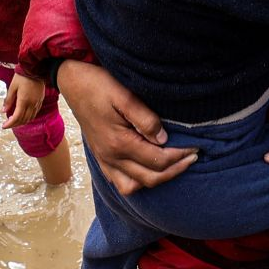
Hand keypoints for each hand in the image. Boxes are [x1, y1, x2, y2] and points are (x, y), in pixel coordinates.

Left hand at [0, 73, 44, 128]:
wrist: (35, 69)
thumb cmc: (22, 76)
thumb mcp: (12, 87)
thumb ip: (8, 100)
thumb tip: (3, 111)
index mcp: (24, 101)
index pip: (17, 117)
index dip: (10, 123)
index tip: (4, 126)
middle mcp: (32, 104)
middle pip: (23, 120)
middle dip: (15, 124)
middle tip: (7, 124)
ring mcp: (37, 103)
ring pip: (30, 118)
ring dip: (22, 122)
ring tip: (14, 121)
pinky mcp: (40, 101)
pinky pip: (35, 113)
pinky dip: (28, 117)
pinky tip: (23, 116)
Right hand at [55, 60, 195, 193]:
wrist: (72, 82)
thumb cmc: (98, 84)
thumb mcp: (124, 95)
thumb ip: (145, 119)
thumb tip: (163, 139)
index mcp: (119, 143)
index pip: (158, 160)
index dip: (180, 156)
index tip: (196, 148)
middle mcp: (111, 157)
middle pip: (150, 178)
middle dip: (175, 170)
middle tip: (193, 157)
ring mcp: (104, 160)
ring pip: (134, 186)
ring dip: (156, 180)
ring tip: (173, 165)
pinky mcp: (100, 158)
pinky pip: (120, 182)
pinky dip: (137, 182)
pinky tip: (149, 170)